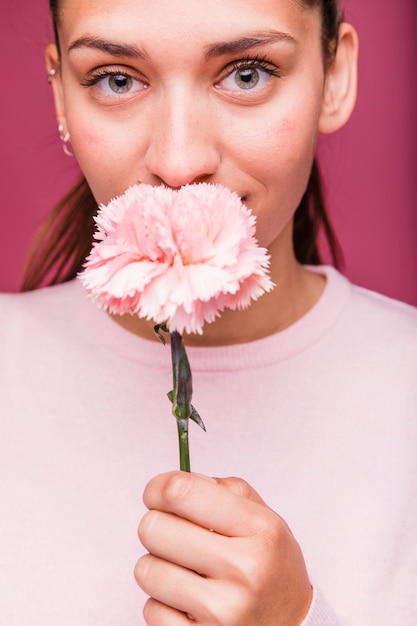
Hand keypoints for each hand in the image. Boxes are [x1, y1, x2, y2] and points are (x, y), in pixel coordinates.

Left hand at [135, 471, 311, 624]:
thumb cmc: (272, 570)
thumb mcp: (266, 521)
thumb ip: (226, 491)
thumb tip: (176, 483)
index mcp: (259, 530)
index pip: (181, 491)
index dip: (158, 488)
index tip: (156, 494)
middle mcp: (244, 569)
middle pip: (153, 528)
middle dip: (158, 527)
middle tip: (175, 536)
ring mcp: (222, 610)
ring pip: (146, 569)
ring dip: (158, 567)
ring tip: (186, 572)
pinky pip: (150, 609)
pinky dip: (163, 604)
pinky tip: (189, 602)